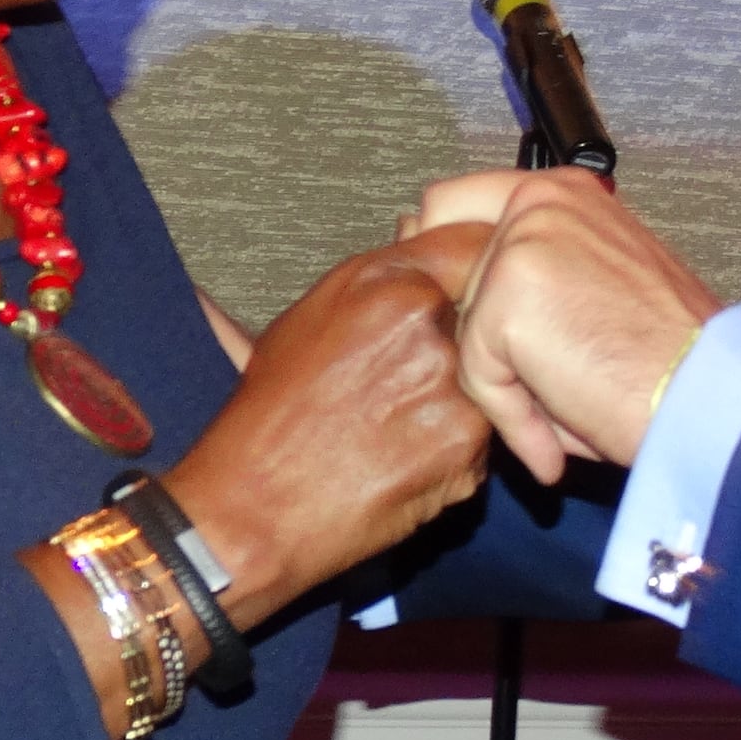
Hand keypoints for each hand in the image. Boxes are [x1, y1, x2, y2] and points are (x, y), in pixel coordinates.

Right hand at [162, 227, 494, 624]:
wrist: (253, 506)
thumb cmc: (270, 413)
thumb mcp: (309, 317)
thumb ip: (379, 278)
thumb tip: (420, 234)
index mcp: (384, 280)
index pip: (473, 244)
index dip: (477, 268)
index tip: (474, 286)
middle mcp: (424, 324)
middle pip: (487, 314)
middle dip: (466, 338)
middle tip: (416, 374)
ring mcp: (453, 388)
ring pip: (487, 380)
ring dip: (459, 398)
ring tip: (396, 423)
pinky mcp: (467, 449)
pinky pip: (483, 438)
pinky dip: (454, 448)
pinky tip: (402, 458)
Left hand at [423, 170, 721, 485]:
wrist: (707, 394)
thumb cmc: (668, 361)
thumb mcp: (596, 288)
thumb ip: (534, 276)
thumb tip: (459, 299)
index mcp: (565, 193)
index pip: (460, 201)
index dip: (437, 250)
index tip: (440, 296)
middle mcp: (540, 201)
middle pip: (440, 257)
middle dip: (458, 318)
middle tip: (489, 375)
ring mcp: (522, 242)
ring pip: (462, 325)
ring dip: (502, 382)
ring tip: (563, 416)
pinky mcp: (510, 295)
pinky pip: (479, 374)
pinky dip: (514, 420)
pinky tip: (557, 442)